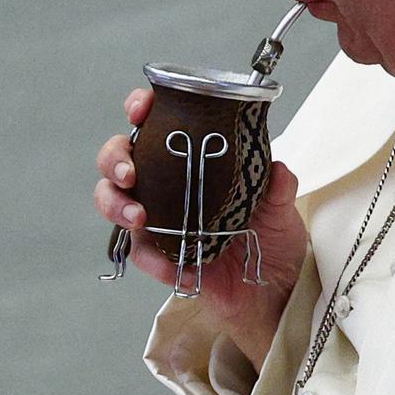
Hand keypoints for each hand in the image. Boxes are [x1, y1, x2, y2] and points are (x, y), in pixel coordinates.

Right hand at [94, 88, 308, 370]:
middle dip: (115, 160)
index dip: (140, 110)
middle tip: (131, 172)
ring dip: (116, 205)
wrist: (275, 287)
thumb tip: (279, 169)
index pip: (155, 124)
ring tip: (139, 216)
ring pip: (114, 202)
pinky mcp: (160, 257)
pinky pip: (142, 253)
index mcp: (192, 158)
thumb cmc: (272, 235)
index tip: (141, 108)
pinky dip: (153, 258)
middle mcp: (167, 185)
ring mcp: (158, 220)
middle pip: (119, 161)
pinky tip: (175, 265)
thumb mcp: (281, 206)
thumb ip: (279, 186)